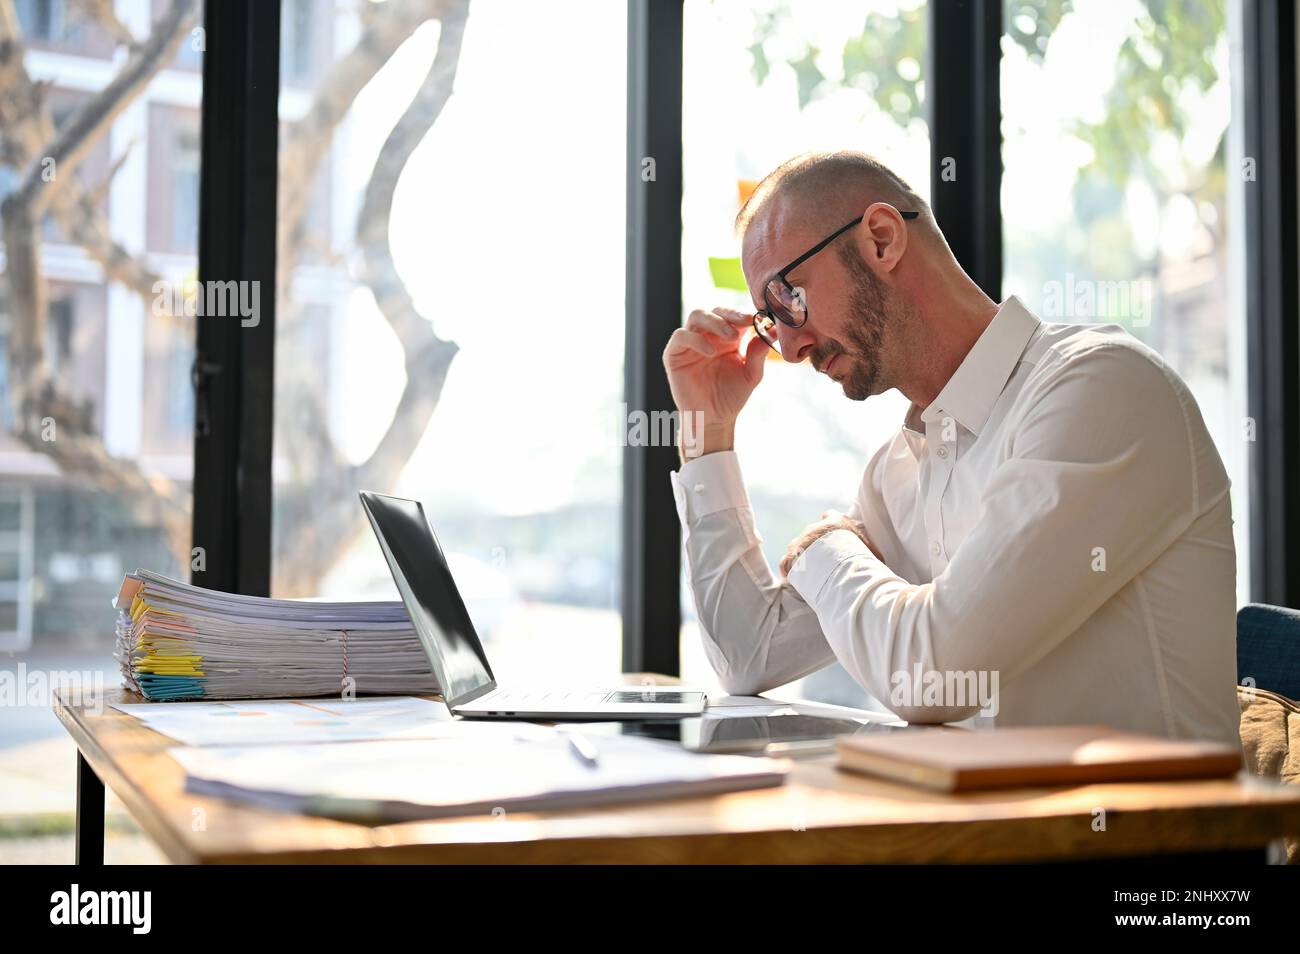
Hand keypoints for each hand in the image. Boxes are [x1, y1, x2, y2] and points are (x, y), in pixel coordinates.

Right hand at [662, 307, 767, 457]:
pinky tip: (711, 352)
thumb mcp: (751, 375)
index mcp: (727, 337)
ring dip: (715, 321)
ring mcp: (691, 343)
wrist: (713, 419)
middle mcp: (708, 336)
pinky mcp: (675, 354)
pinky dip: (696, 339)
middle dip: (731, 314)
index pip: (734, 316)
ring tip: (730, 337)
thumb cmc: (731, 396)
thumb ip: (758, 354)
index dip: (744, 314)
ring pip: (697, 315)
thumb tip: (772, 332)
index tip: (758, 318)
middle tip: (745, 323)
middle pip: (715, 310)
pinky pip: (681, 336)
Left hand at [780, 510, 880, 576]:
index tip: (833, 533)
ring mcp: (802, 539)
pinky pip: (786, 561)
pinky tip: (791, 578)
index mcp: (835, 521)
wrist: (833, 558)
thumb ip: (873, 553)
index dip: (830, 523)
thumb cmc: (856, 553)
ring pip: (798, 545)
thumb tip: (883, 562)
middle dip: (815, 545)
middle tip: (822, 560)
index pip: (830, 515)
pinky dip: (788, 569)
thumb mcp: (870, 551)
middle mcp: (816, 527)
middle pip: (812, 532)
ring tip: (808, 571)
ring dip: (802, 557)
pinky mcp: (792, 553)